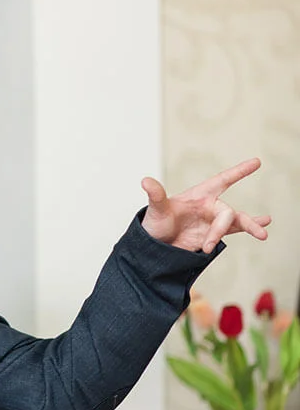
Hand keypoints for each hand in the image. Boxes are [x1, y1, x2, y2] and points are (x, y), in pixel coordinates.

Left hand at [141, 157, 270, 252]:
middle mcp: (209, 207)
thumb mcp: (156, 210)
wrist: (154, 248)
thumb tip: (145, 181)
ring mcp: (212, 222)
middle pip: (226, 212)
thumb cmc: (154, 225)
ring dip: (250, 226)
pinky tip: (263, 229)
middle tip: (209, 245)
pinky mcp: (213, 235)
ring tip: (263, 234)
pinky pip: (235, 230)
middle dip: (219, 228)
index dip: (238, 172)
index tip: (256, 162)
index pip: (222, 180)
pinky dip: (249, 229)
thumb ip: (156, 195)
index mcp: (199, 195)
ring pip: (237, 221)